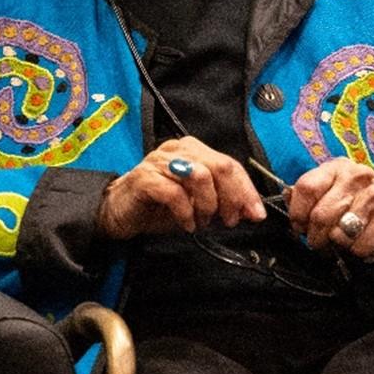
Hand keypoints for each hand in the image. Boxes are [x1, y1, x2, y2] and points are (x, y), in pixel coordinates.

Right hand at [97, 138, 267, 239]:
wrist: (117, 212)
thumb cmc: (158, 207)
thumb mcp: (197, 204)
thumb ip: (223, 202)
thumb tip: (251, 210)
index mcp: (193, 150)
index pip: (230, 164)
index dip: (247, 190)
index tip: (256, 213)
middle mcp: (177, 150)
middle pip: (219, 166)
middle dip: (232, 197)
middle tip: (229, 220)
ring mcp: (159, 161)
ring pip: (200, 176)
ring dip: (207, 205)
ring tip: (203, 221)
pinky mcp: (144, 178)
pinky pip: (175, 193)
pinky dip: (186, 212)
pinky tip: (186, 223)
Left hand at [287, 159, 373, 262]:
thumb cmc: (356, 198)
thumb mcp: (331, 186)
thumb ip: (307, 193)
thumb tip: (287, 199)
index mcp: (338, 168)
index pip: (307, 188)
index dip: (297, 213)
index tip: (300, 225)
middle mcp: (359, 178)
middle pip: (321, 216)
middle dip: (315, 237)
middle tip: (318, 242)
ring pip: (340, 235)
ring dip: (336, 246)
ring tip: (341, 241)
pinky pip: (360, 248)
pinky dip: (356, 252)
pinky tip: (360, 243)